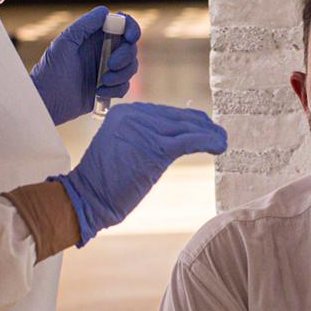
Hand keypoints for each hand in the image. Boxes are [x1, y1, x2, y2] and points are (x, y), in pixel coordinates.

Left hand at [29, 7, 141, 125]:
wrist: (48, 100)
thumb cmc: (51, 69)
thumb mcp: (65, 42)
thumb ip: (85, 25)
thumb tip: (106, 11)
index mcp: (95, 36)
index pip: (122, 26)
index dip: (131, 28)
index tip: (130, 37)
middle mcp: (104, 51)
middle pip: (131, 47)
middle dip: (126, 56)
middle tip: (111, 64)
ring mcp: (108, 69)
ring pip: (131, 67)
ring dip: (121, 74)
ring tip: (103, 81)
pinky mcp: (109, 88)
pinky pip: (124, 86)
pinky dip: (116, 89)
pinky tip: (99, 92)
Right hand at [55, 104, 226, 243]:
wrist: (87, 197)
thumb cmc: (104, 182)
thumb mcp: (120, 148)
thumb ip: (141, 137)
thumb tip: (173, 138)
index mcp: (125, 112)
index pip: (164, 112)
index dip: (187, 121)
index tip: (203, 128)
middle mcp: (134, 115)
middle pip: (178, 117)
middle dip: (201, 126)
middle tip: (218, 134)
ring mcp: (144, 130)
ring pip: (187, 128)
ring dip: (210, 133)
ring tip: (222, 141)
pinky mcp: (155, 148)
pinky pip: (189, 140)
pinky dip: (208, 141)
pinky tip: (219, 146)